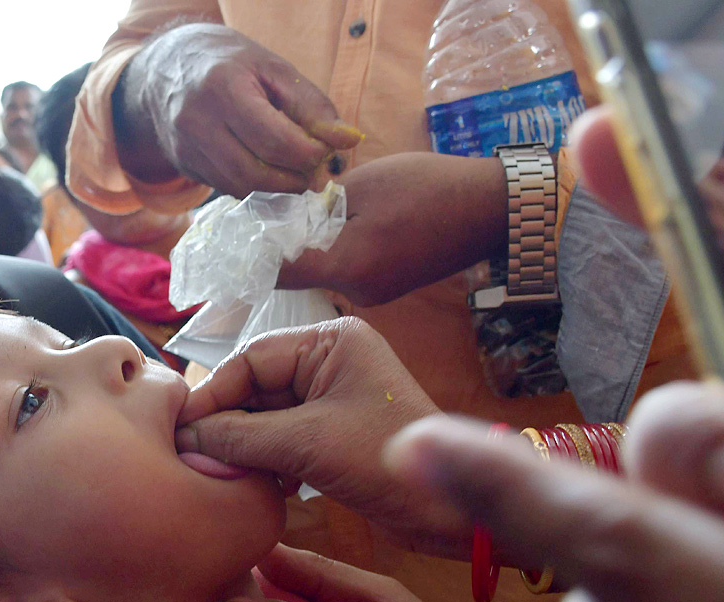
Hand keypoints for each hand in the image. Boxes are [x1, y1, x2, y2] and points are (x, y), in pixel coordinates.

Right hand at [114, 23, 359, 196]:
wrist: (168, 66)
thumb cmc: (231, 63)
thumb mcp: (275, 70)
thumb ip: (313, 107)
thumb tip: (349, 142)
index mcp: (224, 87)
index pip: (276, 141)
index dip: (310, 156)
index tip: (325, 152)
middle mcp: (198, 121)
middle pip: (256, 172)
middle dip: (294, 180)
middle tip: (314, 173)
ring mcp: (186, 148)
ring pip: (240, 187)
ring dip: (276, 190)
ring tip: (295, 174)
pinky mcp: (184, 166)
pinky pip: (226, 188)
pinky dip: (255, 187)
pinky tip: (268, 173)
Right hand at [174, 318, 466, 556]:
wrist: (454, 512)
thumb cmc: (387, 462)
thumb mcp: (307, 445)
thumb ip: (241, 437)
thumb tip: (185, 439)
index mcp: (331, 342)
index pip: (250, 359)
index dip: (211, 394)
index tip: (179, 429)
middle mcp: (330, 363)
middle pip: (255, 387)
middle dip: (226, 424)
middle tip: (190, 457)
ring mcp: (333, 399)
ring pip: (265, 417)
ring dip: (243, 446)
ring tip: (219, 474)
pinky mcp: (335, 435)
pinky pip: (284, 440)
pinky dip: (265, 461)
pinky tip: (255, 484)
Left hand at [276, 153, 506, 307]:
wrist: (491, 209)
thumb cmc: (429, 189)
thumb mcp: (363, 185)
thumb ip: (317, 207)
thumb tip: (286, 218)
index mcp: (347, 267)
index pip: (278, 272)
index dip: (253, 255)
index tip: (232, 238)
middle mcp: (356, 293)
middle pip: (299, 273)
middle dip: (284, 244)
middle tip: (270, 211)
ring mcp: (373, 295)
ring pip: (323, 270)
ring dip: (313, 244)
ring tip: (313, 209)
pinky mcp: (386, 289)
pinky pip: (346, 271)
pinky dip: (337, 250)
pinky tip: (347, 222)